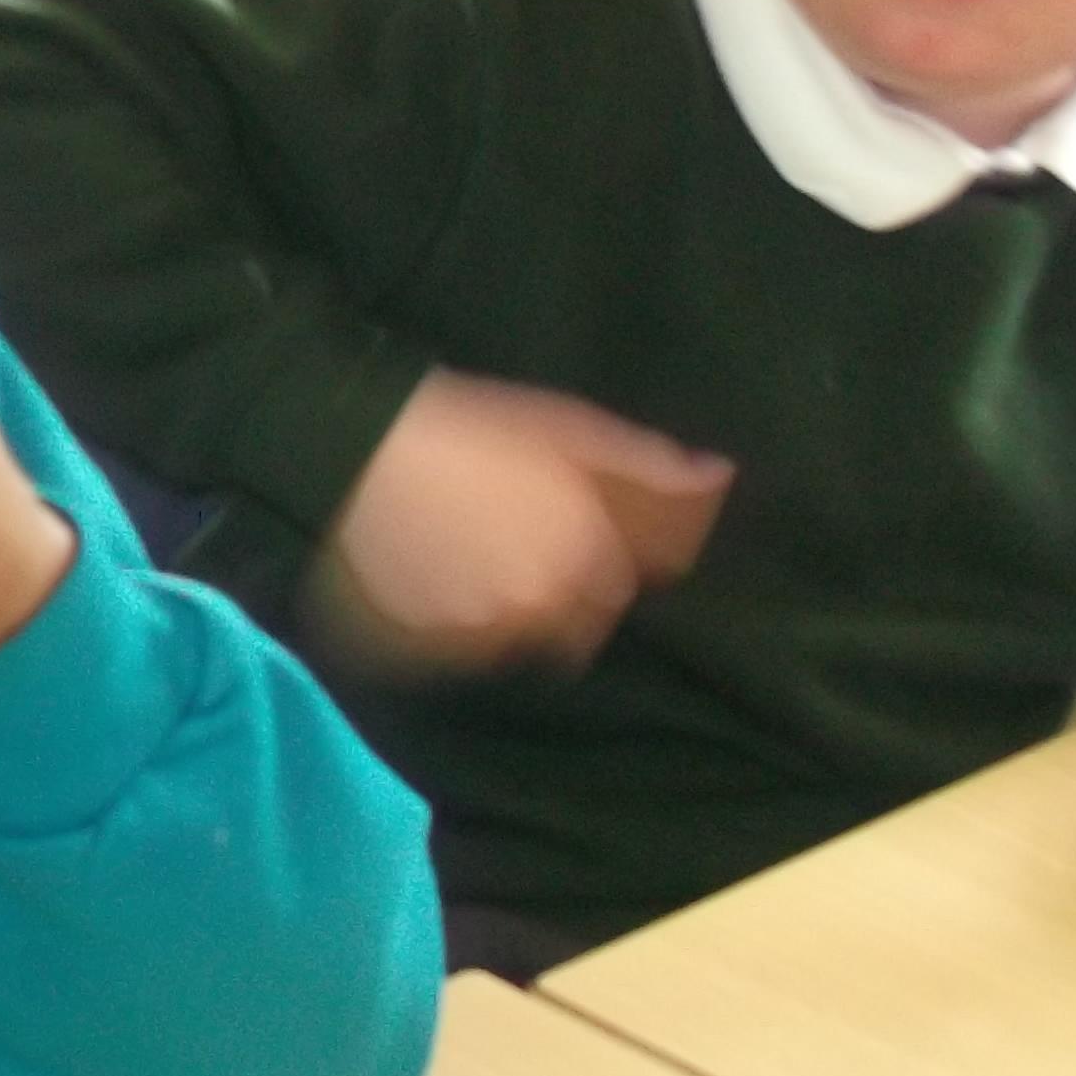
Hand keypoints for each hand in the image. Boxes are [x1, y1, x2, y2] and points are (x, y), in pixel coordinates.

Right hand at [302, 368, 729, 685]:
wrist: (358, 447)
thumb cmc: (472, 426)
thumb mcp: (569, 427)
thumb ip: (646, 462)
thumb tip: (716, 475)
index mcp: (587, 558)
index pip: (622, 588)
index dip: (601, 558)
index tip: (576, 530)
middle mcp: (544, 610)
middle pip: (576, 625)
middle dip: (565, 593)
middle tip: (525, 543)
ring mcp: (481, 635)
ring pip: (520, 640)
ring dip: (515, 611)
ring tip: (480, 561)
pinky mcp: (426, 647)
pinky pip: (465, 650)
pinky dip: (463, 622)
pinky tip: (441, 577)